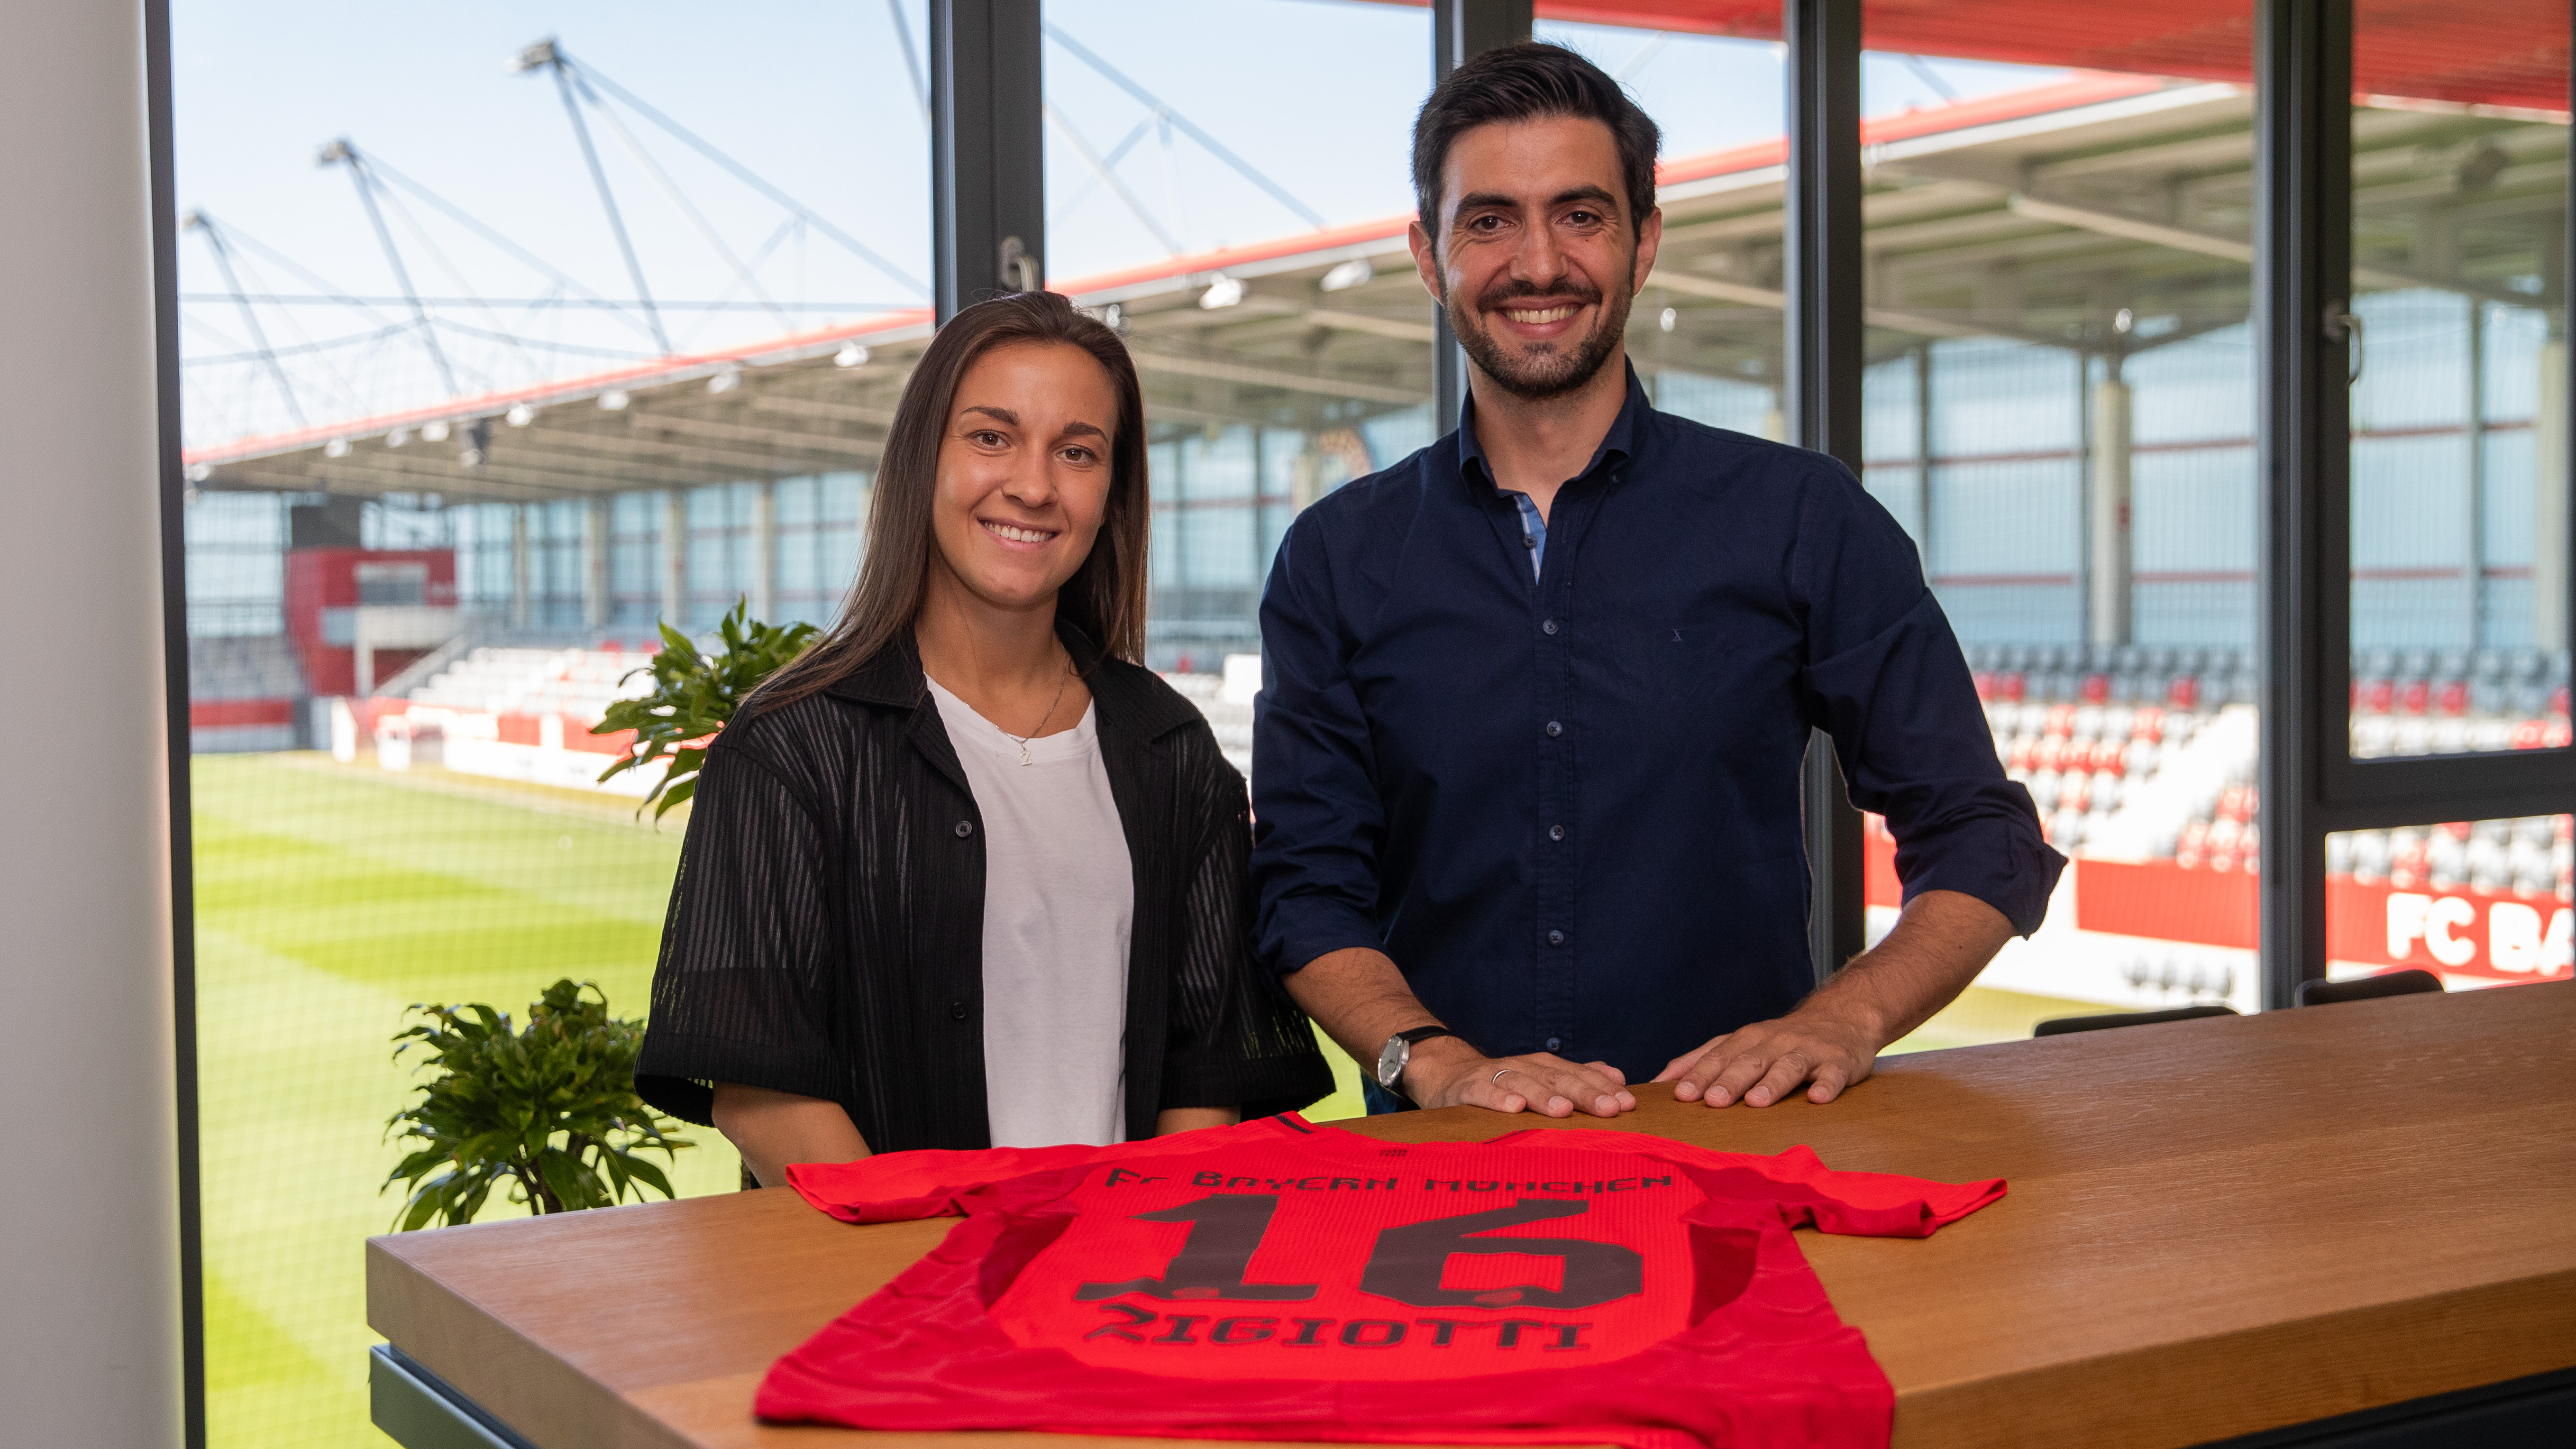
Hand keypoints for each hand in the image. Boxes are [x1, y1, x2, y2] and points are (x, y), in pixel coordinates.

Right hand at [1406, 1037, 1635, 1117]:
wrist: (1444, 1072)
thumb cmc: (1502, 1083)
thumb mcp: (1541, 1077)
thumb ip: (1578, 1077)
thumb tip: (1618, 1077)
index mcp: (1545, 1067)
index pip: (1580, 1075)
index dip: (1604, 1088)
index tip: (1629, 1103)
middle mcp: (1524, 1068)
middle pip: (1558, 1078)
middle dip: (1585, 1093)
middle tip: (1609, 1109)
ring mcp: (1495, 1077)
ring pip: (1523, 1083)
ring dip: (1545, 1096)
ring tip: (1564, 1110)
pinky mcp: (1467, 1088)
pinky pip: (1483, 1093)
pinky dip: (1497, 1099)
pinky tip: (1513, 1108)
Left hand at [1653, 1008, 1881, 1107]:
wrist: (1841, 1017)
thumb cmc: (1781, 1040)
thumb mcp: (1740, 1044)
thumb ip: (1700, 1060)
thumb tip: (1659, 1081)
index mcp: (1747, 1040)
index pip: (1719, 1057)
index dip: (1700, 1075)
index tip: (1680, 1094)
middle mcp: (1775, 1042)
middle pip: (1749, 1062)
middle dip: (1729, 1080)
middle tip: (1712, 1101)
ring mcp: (1808, 1051)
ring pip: (1788, 1067)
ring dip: (1772, 1083)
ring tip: (1757, 1101)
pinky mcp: (1838, 1062)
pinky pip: (1832, 1074)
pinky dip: (1826, 1085)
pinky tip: (1818, 1098)